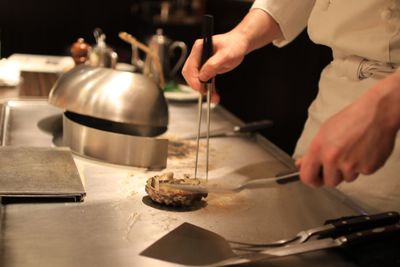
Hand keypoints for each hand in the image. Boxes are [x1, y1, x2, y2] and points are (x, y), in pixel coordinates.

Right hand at [181, 31, 248, 102]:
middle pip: (190, 74)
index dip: (194, 80)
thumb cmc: (234, 45)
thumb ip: (212, 65)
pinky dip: (208, 88)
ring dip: (203, 90)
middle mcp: (198, 55)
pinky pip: (204, 81)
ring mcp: (201, 62)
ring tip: (214, 97)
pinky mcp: (206, 69)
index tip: (201, 88)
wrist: (240, 44)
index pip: (190, 67)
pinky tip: (214, 94)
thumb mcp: (225, 55)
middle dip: (197, 86)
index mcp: (199, 48)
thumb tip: (202, 76)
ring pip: (196, 79)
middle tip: (207, 93)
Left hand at [297, 72, 399, 186]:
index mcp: (318, 149)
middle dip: (333, 175)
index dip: (311, 180)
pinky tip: (364, 152)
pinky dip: (363, 166)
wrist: (375, 114)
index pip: (307, 176)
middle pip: (329, 182)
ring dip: (349, 170)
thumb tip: (301, 164)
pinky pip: (362, 174)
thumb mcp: (324, 132)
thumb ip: (312, 152)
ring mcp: (351, 165)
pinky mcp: (367, 168)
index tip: (315, 179)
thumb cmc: (350, 120)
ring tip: (353, 152)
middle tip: (339, 163)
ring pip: (347, 179)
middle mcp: (332, 159)